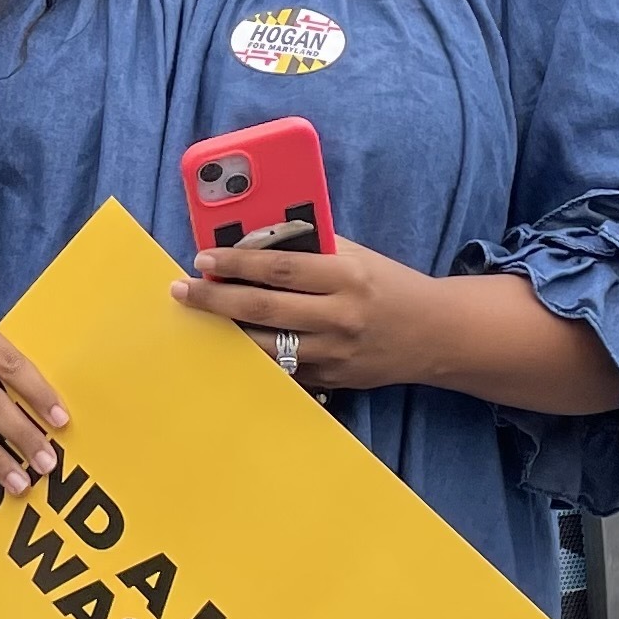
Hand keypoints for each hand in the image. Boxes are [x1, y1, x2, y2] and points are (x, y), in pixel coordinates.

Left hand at [172, 230, 441, 391]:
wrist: (436, 333)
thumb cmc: (388, 285)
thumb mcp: (356, 256)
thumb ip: (311, 248)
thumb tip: (256, 239)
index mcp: (346, 276)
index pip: (280, 268)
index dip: (236, 263)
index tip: (203, 259)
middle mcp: (341, 316)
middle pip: (265, 309)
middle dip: (216, 300)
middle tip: (182, 290)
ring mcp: (336, 353)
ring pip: (268, 347)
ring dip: (227, 333)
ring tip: (198, 319)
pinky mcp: (334, 379)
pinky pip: (285, 370)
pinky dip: (255, 359)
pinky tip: (231, 348)